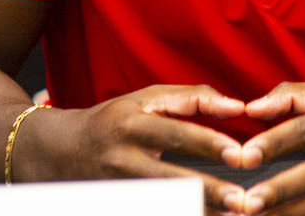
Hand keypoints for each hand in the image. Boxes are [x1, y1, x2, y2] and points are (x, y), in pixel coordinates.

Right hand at [20, 84, 248, 212]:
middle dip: (206, 189)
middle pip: (168, 176)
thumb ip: (193, 98)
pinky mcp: (117, 205)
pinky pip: (152, 212)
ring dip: (198, 211)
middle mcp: (123, 156)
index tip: (239, 154)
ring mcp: (118, 186)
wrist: (64, 149)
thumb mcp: (148, 98)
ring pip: (162, 203)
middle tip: (240, 200)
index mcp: (132, 122)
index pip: (175, 131)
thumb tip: (237, 106)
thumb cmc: (117, 118)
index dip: (207, 142)